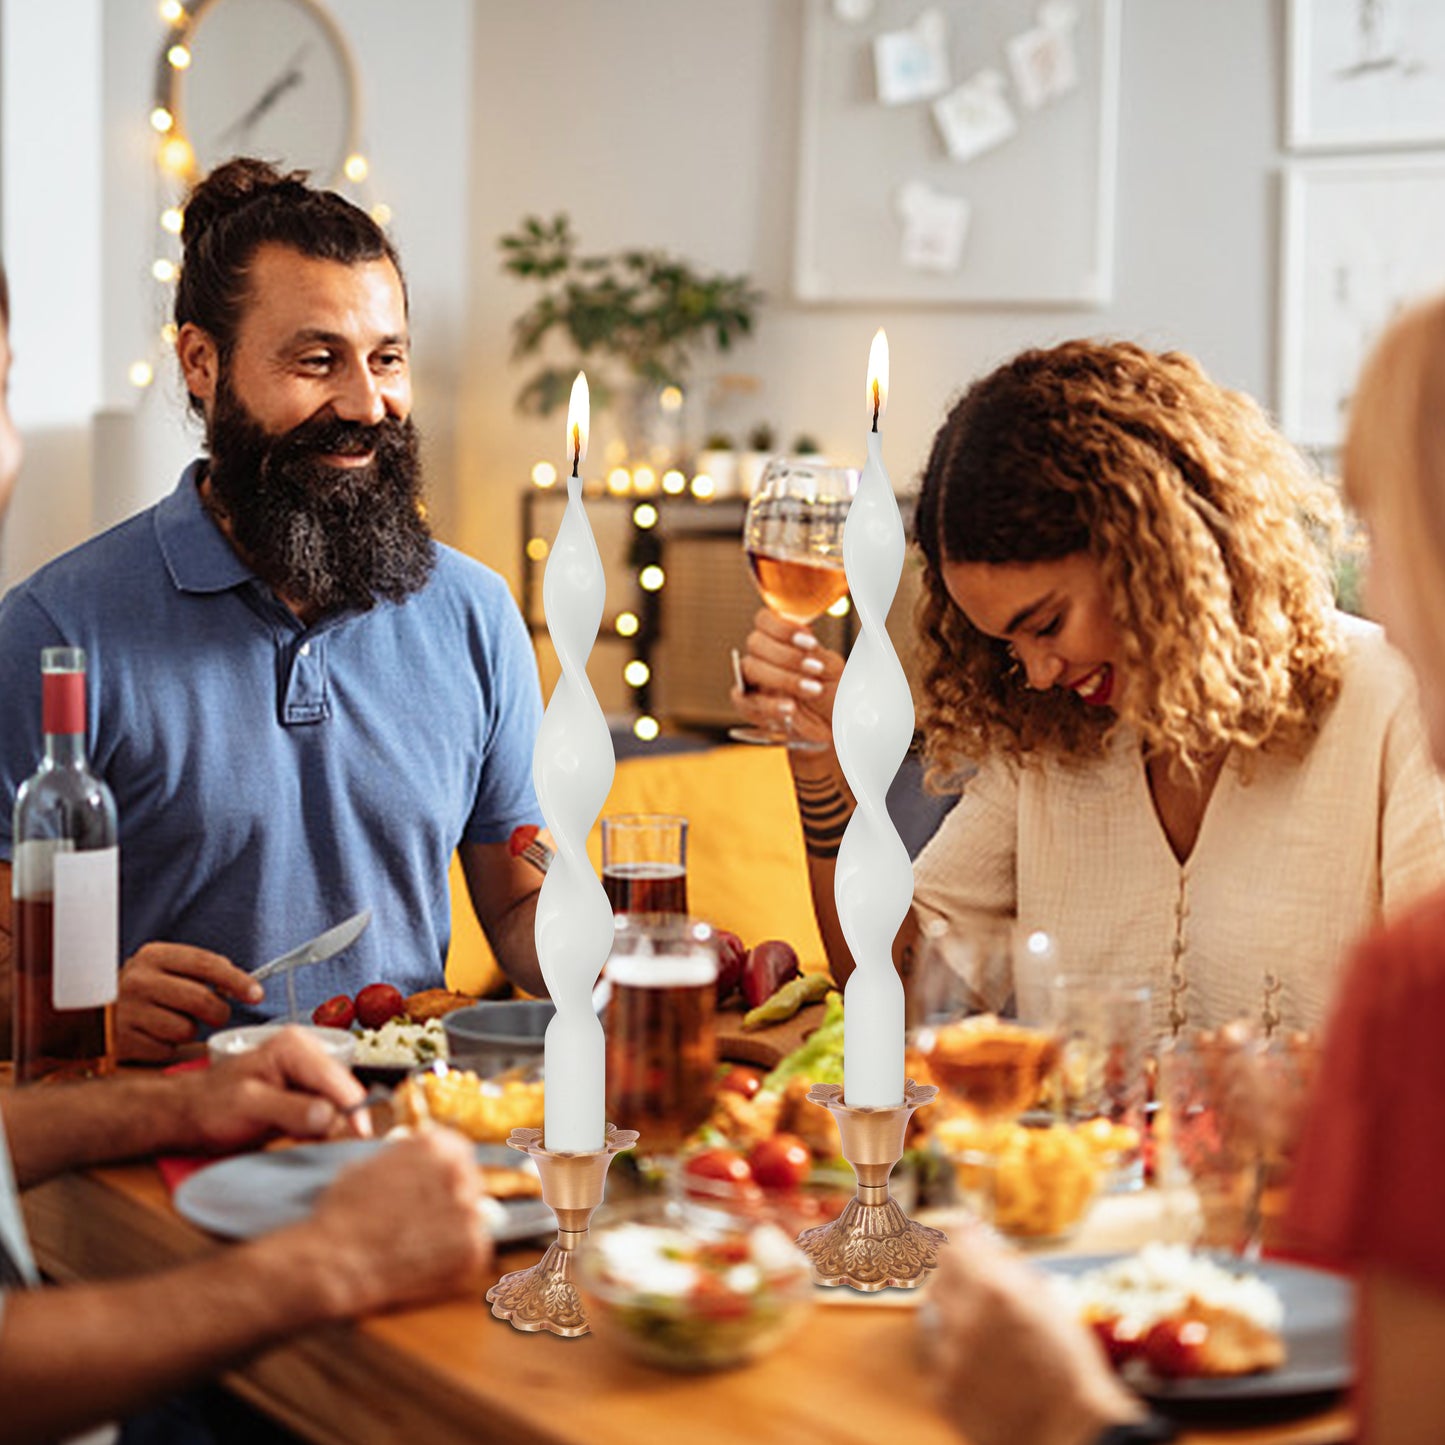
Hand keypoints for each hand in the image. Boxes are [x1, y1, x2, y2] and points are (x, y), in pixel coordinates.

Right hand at [118, 942, 264, 1062]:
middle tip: (216, 1014)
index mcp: (154, 956)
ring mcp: (126, 1011)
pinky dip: (168, 1047)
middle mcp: (137, 980)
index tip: (256, 994)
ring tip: (171, 1022)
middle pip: (201, 999)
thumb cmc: (141, 993)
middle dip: (218, 1012)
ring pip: (186, 1029)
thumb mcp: (165, 970)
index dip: (237, 980)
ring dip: (189, 1031)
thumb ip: (200, 972)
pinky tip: (153, 1036)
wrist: (89, 1015)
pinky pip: (166, 1050)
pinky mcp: (121, 1041)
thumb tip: (243, 985)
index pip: (206, 964)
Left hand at [172, 1026, 368, 1154]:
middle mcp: (306, 1056)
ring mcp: (306, 1076)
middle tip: (341, 1148)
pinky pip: (327, 1114)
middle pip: (342, 1090)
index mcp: (295, 1047)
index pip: (336, 1078)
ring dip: (336, 1128)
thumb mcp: (248, 1106)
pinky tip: (312, 1142)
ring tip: (321, 1145)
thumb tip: (331, 1117)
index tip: (362, 1136)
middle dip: (345, 1119)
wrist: (187, 1115)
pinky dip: (325, 1132)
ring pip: (338, 1104)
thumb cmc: (209, 1105)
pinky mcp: (304, 1096)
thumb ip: (289, 1109)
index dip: (353, 1108)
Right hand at [308, 1129, 493, 1314]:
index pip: (458, 1152)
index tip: (434, 1188)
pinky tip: (425, 1264)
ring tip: (418, 1245)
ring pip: (473, 1218)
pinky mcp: (473, 1250)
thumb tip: (417, 1163)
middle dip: (449, 1201)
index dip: (443, 1174)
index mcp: (437, 1145)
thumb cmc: (343, 1213)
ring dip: (453, 1230)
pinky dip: (455, 1261)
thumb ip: (405, 1160)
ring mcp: (470, 1212)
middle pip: (468, 1183)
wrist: (335, 1260)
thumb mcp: (370, 1165)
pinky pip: (472, 1252)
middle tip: (423, 1221)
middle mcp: (459, 1172)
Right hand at [730, 608, 843, 747]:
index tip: (809, 641)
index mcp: (781, 640)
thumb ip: (816, 655)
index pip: (765, 620)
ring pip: (750, 668)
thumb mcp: (831, 669)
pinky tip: (791, 708)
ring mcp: (752, 680)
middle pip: (756, 642)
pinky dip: (769, 704)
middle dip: (787, 656)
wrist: (832, 726)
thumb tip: (805, 646)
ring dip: (782, 678)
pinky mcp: (748, 706)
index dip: (783, 627)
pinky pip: (746, 700)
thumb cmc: (831, 694)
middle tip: (816, 669)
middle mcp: (763, 657)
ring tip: (812, 690)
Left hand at [928, 1226, 1144, 1444]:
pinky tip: (983, 1370)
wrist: (1070, 1439)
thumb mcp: (1049, 1303)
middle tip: (981, 1295)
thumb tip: (974, 1234)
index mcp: (995, 1291)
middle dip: (957, 1281)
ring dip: (952, 1319)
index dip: (960, 1242)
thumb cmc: (1071, 1372)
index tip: (965, 1243)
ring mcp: (949, 1358)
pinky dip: (953, 1357)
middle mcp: (964, 1320)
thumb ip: (1006, 1267)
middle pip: (939, 1279)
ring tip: (986, 1339)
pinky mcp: (941, 1391)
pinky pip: (936, 1358)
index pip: (952, 1245)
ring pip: (933, 1318)